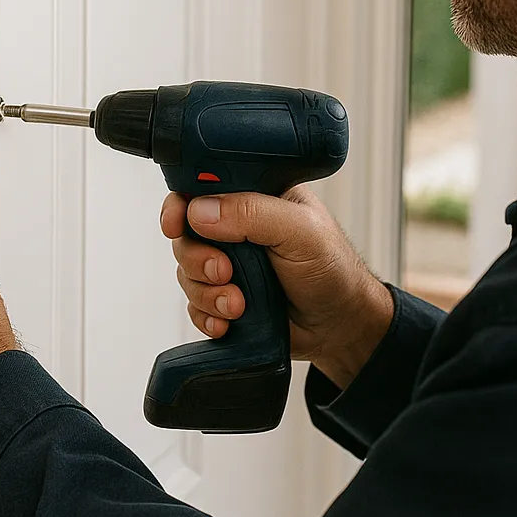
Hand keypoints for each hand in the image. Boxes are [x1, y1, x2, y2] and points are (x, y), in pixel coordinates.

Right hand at [161, 187, 394, 389]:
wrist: (341, 327)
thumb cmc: (333, 269)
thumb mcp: (301, 231)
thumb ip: (253, 213)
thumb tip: (200, 210)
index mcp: (253, 196)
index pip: (201, 189)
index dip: (180, 206)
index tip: (175, 224)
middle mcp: (235, 227)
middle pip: (185, 235)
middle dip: (196, 258)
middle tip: (224, 272)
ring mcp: (229, 264)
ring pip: (187, 273)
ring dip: (205, 292)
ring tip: (238, 305)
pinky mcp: (224, 298)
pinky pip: (194, 306)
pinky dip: (206, 316)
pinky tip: (228, 321)